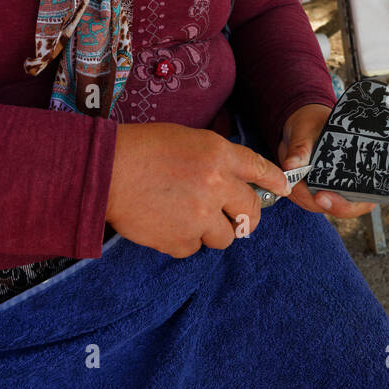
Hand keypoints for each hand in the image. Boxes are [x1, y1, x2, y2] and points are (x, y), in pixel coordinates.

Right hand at [107, 123, 292, 257]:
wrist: (105, 171)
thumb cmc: (141, 149)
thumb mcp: (187, 140)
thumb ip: (215, 160)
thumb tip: (232, 182)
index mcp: (219, 155)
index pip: (260, 170)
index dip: (274, 181)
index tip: (282, 189)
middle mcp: (217, 185)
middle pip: (251, 212)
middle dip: (247, 218)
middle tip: (236, 220)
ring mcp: (200, 216)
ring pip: (225, 237)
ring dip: (211, 231)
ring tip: (185, 217)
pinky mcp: (181, 240)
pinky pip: (193, 248)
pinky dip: (182, 240)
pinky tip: (164, 224)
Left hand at [276, 103, 388, 218]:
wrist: (296, 133)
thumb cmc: (310, 124)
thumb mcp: (305, 128)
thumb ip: (300, 146)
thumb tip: (293, 166)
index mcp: (370, 146)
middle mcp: (366, 172)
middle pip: (370, 198)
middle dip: (345, 205)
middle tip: (321, 198)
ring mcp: (350, 187)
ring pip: (343, 208)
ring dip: (316, 203)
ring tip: (296, 187)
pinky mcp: (333, 196)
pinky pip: (322, 207)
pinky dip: (306, 201)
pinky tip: (294, 189)